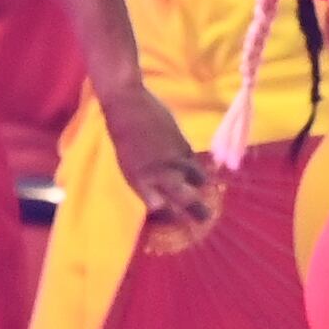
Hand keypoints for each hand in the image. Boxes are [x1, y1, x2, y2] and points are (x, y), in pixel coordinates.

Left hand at [100, 83, 214, 226]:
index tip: (177, 224)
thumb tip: (160, 194)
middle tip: (206, 218)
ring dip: (201, 186)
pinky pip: (196, 161)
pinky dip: (199, 167)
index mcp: (139, 180)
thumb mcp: (129, 163)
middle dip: (197, 210)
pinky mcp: (184, 145)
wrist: (127, 105)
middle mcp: (158, 173)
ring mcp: (174, 159)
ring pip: (196, 179)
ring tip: (204, 189)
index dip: (169, 217)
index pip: (158, 208)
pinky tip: (202, 169)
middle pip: (184, 199)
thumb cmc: (122, 134)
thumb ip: (146, 180)